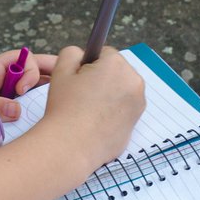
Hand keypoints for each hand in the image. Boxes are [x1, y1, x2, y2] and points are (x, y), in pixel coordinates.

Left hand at [0, 49, 55, 120]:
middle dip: (49, 77)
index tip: (25, 89)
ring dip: (42, 97)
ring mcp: (1, 100)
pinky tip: (43, 121)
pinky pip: (22, 111)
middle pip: (31, 73)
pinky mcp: (1, 118)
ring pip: (29, 93)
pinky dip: (33, 114)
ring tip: (59, 104)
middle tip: (70, 83)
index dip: (31, 69)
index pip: (21, 59)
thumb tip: (17, 109)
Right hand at [40, 45, 144, 165]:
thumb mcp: (61, 69)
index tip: (78, 80)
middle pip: (116, 71)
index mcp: (117, 65)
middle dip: (102, 78)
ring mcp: (138, 105)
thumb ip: (72, 53)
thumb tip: (84, 56)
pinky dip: (112, 113)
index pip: (104, 53)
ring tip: (88, 111)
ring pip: (121, 90)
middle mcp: (134, 82)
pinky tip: (96, 123)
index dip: (88, 65)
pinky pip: (123, 110)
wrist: (71, 146)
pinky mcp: (136, 124)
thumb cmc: (66, 106)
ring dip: (109, 95)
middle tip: (82, 96)